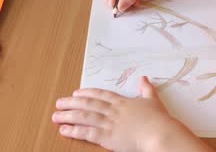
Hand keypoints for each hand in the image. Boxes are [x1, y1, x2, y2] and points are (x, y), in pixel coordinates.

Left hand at [53, 77, 186, 151]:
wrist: (160, 133)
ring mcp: (109, 123)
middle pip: (88, 104)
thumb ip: (146, 90)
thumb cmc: (158, 120)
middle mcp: (113, 111)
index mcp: (122, 102)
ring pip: (84, 117)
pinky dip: (74, 131)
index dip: (87, 93)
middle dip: (72, 103)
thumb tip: (144, 78)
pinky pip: (88, 133)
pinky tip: (64, 130)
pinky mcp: (108, 137)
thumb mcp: (153, 101)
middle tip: (59, 102)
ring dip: (69, 115)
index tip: (76, 92)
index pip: (101, 95)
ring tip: (56, 115)